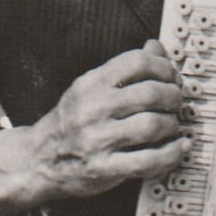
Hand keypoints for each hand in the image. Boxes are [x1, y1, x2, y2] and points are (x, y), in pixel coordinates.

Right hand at [0, 40, 187, 214]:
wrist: (36, 160)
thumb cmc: (71, 122)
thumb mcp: (90, 88)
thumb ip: (124, 69)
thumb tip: (156, 46)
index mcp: (90, 84)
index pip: (137, 62)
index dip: (163, 67)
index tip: (171, 76)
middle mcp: (92, 109)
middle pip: (151, 94)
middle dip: (174, 97)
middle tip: (176, 102)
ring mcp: (97, 140)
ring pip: (153, 125)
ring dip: (172, 125)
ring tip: (172, 126)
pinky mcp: (104, 168)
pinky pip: (149, 160)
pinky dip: (172, 154)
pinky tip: (179, 148)